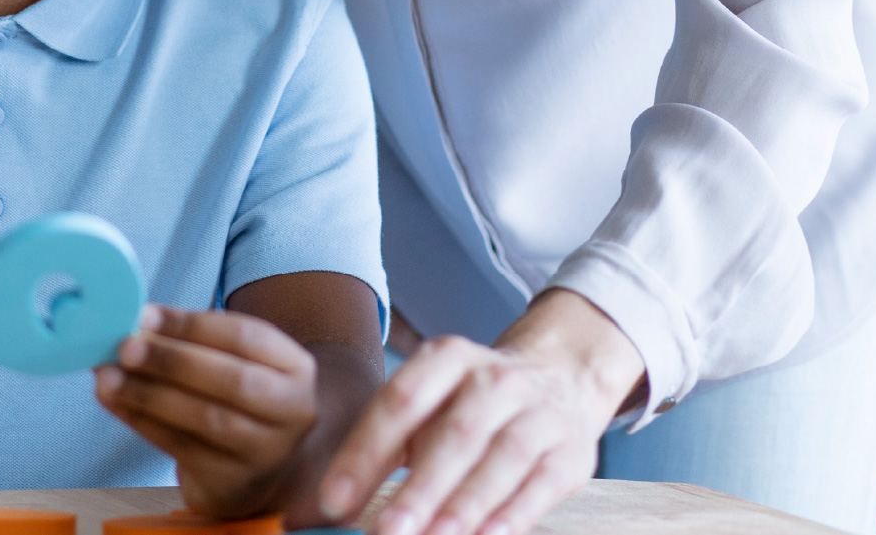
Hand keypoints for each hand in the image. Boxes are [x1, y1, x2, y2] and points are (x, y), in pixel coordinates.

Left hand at [95, 304, 318, 518]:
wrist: (262, 468)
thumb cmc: (239, 400)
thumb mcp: (235, 363)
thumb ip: (194, 342)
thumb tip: (132, 326)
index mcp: (296, 368)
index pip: (246, 337)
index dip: (193, 325)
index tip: (146, 314)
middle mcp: (292, 411)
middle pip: (232, 381)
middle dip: (173, 361)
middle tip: (126, 346)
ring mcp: (265, 452)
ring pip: (205, 418)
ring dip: (149, 394)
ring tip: (109, 376)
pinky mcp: (232, 482)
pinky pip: (179, 447)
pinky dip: (141, 421)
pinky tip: (115, 401)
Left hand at [317, 290, 644, 534]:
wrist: (561, 378)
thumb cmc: (467, 406)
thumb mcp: (420, 414)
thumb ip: (367, 458)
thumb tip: (304, 516)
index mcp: (446, 359)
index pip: (399, 401)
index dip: (364, 452)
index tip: (333, 502)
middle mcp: (494, 379)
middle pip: (454, 434)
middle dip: (418, 488)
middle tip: (384, 533)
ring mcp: (538, 412)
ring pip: (501, 459)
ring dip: (463, 506)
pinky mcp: (571, 451)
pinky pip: (541, 485)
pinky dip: (512, 515)